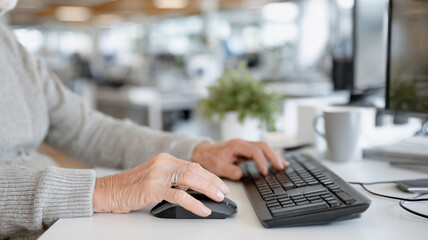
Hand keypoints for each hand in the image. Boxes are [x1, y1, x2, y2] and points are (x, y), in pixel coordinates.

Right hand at [92, 153, 228, 216]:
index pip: (193, 165)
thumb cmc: (129, 187)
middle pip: (195, 170)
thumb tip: (194, 189)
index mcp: (165, 159)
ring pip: (191, 179)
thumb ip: (172, 179)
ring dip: (208, 189)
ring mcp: (157, 174)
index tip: (219, 184)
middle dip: (213, 181)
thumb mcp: (154, 178)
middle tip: (224, 192)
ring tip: (217, 198)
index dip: (209, 176)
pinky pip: (179, 195)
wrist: (107, 191)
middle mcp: (163, 163)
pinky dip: (194, 203)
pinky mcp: (152, 187)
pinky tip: (202, 209)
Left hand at [192, 139, 287, 180]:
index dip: (262, 161)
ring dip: (274, 155)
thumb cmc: (208, 158)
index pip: (254, 151)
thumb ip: (228, 170)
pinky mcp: (245, 151)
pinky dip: (269, 156)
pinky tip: (276, 162)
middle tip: (282, 167)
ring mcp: (244, 146)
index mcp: (236, 145)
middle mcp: (242, 143)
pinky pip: (260, 152)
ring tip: (284, 165)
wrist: (202, 152)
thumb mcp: (216, 167)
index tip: (265, 172)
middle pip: (263, 146)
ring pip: (263, 147)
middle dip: (274, 156)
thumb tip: (240, 174)